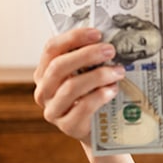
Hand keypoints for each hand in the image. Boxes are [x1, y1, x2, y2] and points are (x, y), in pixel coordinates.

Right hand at [33, 27, 127, 142]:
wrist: (97, 129)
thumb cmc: (91, 95)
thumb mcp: (86, 74)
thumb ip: (88, 59)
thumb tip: (107, 39)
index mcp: (44, 73)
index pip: (52, 49)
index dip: (73, 38)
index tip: (96, 32)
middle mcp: (43, 91)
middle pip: (59, 67)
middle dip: (87, 55)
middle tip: (110, 50)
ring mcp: (53, 110)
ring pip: (71, 87)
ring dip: (98, 76)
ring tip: (118, 71)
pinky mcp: (67, 126)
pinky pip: (82, 108)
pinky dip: (100, 96)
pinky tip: (113, 89)